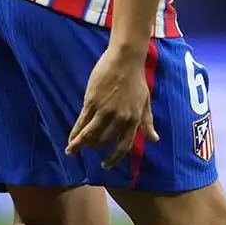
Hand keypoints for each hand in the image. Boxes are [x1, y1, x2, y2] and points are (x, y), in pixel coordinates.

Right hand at [64, 46, 157, 165]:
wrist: (126, 59)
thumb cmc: (136, 80)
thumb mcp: (145, 102)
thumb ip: (147, 122)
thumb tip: (154, 139)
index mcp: (134, 119)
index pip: (124, 146)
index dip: (114, 158)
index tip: (106, 165)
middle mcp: (120, 118)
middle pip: (104, 141)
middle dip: (94, 147)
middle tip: (88, 148)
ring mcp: (105, 110)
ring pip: (90, 135)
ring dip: (80, 145)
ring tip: (71, 150)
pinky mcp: (92, 102)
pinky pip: (81, 122)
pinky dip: (75, 133)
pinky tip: (70, 139)